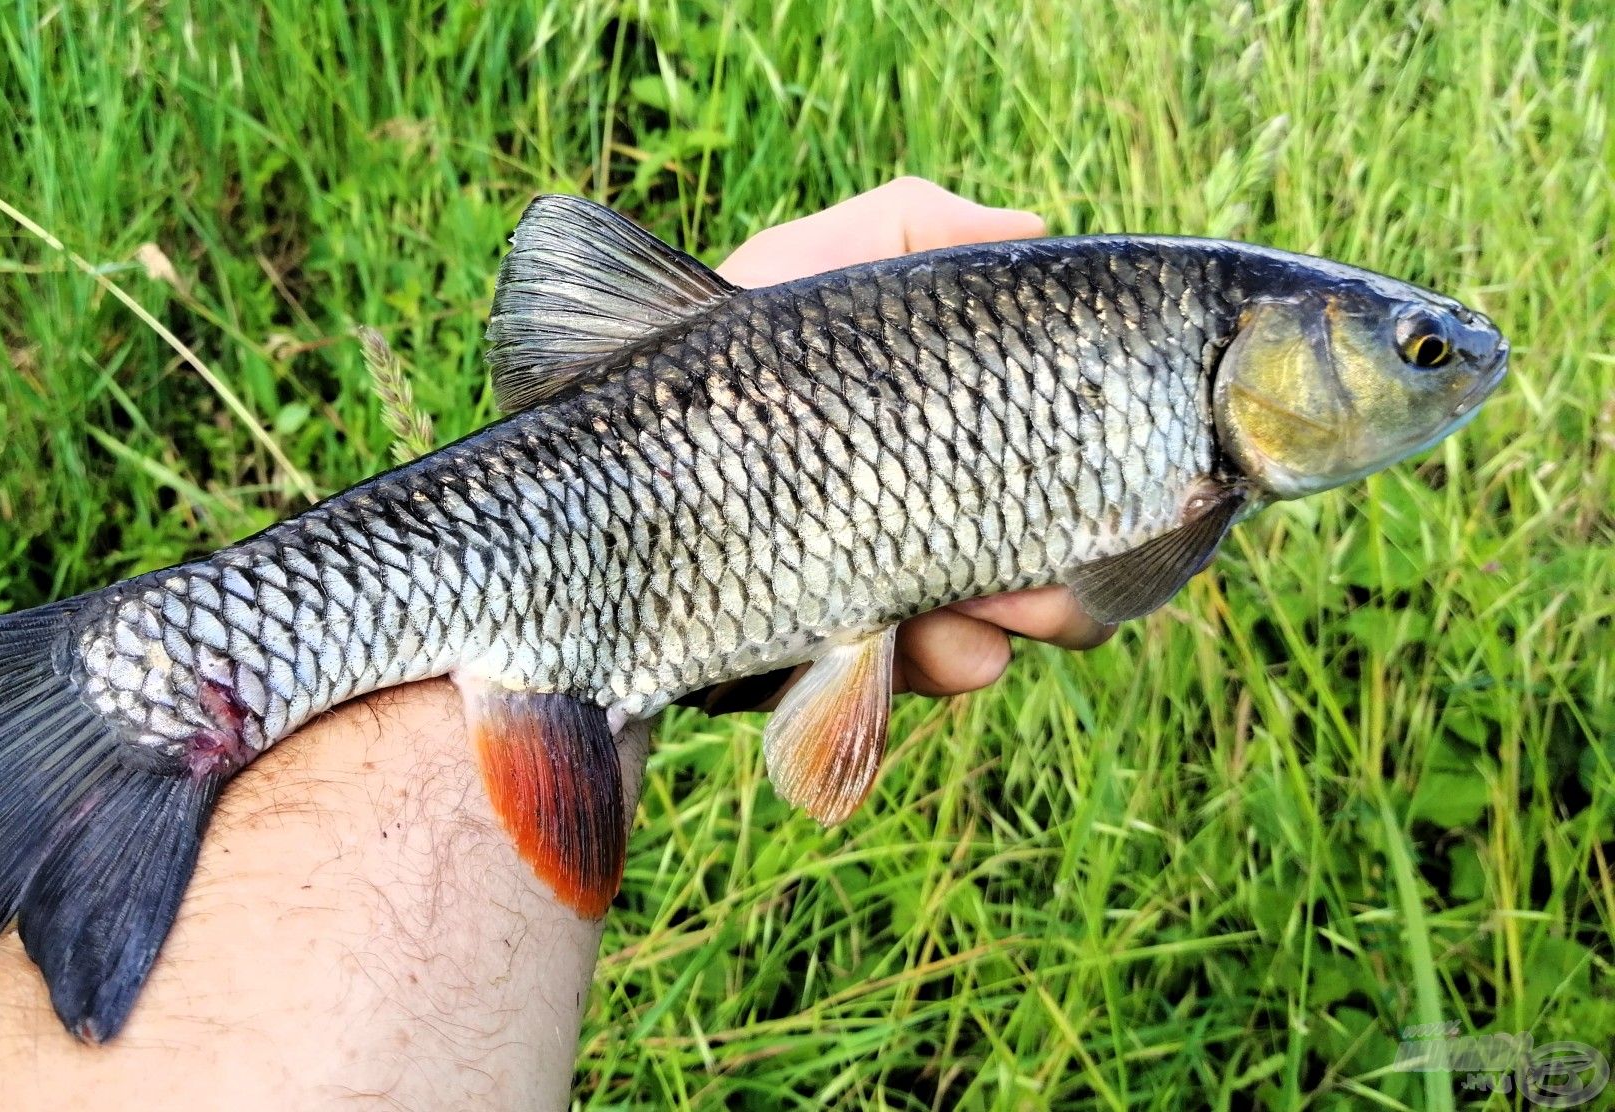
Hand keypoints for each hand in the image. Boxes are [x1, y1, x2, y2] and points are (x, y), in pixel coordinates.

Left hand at [712, 177, 1114, 702]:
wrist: (562, 531)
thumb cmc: (673, 378)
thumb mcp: (793, 269)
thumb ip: (909, 230)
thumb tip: (1035, 230)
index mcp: (920, 427)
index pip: (1042, 442)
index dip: (1097, 459)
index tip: (1139, 464)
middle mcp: (907, 509)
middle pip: (1049, 543)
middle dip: (1075, 559)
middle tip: (1075, 571)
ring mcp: (873, 593)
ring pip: (1009, 621)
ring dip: (1029, 618)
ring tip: (1011, 607)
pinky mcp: (830, 669)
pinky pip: (929, 679)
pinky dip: (946, 664)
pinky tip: (941, 646)